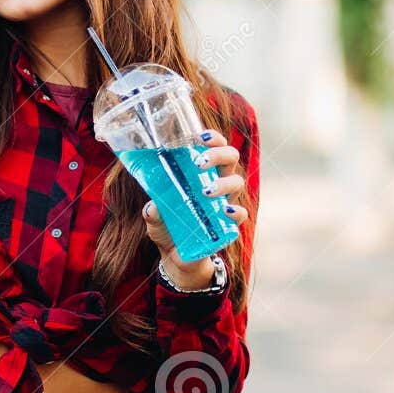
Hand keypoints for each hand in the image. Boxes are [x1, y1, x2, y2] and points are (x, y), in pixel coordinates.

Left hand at [142, 128, 248, 282]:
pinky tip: (226, 211)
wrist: (176, 256)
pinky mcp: (229, 223)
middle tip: (200, 163)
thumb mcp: (154, 217)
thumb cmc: (167, 227)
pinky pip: (241, 213)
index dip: (211, 138)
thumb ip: (152, 211)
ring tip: (206, 191)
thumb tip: (152, 206)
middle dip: (219, 154)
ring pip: (237, 181)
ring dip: (224, 183)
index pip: (212, 146)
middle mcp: (217, 181)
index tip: (200, 136)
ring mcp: (225, 201)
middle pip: (230, 157)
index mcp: (200, 172)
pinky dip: (236, 211)